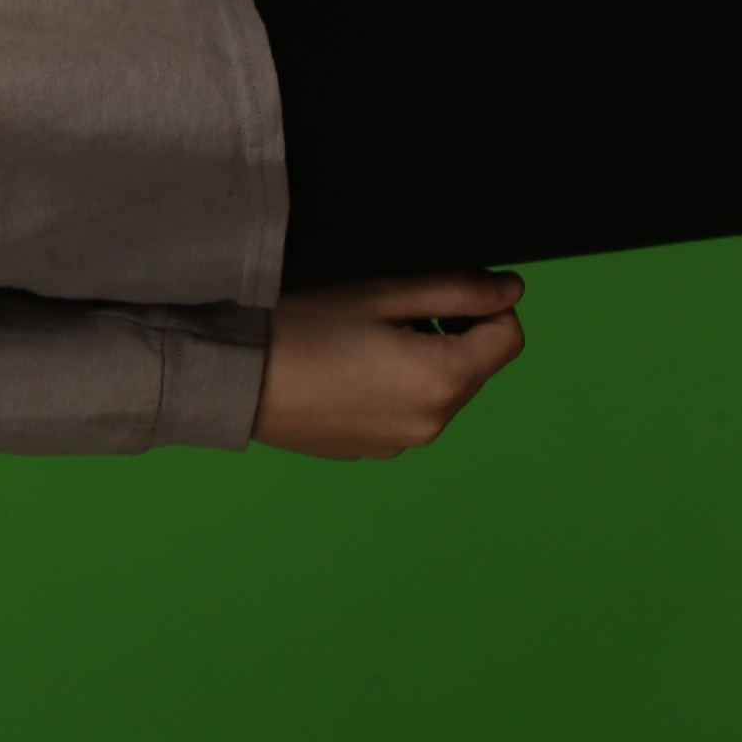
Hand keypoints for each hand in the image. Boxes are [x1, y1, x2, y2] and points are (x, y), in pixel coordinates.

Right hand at [255, 272, 527, 457]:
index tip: (442, 294)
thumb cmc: (298, 326)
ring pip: (439, 393)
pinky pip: (404, 415)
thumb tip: (511, 290)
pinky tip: (345, 370)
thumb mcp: (381, 293)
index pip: (509, 337)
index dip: (486, 307)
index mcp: (442, 379)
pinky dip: (392, 390)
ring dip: (422, 363)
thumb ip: (456, 290)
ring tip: (362, 341)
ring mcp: (400, 443)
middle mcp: (431, 422)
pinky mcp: (370, 451)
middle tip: (391, 313)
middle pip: (475, 367)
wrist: (230, 377)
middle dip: (450, 335)